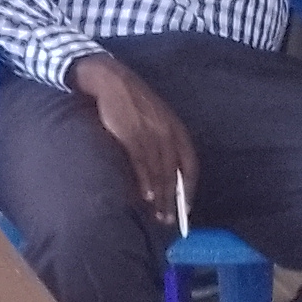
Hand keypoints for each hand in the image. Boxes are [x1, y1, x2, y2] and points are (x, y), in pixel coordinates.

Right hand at [68, 51, 195, 224]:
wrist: (112, 81)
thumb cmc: (133, 102)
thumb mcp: (157, 119)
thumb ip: (164, 142)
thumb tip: (165, 172)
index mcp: (177, 130)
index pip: (190, 165)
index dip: (190, 189)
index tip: (186, 209)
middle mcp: (168, 133)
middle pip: (174, 173)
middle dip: (173, 200)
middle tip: (170, 221)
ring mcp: (150, 134)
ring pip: (159, 171)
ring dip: (160, 197)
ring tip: (158, 215)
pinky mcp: (131, 134)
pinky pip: (141, 163)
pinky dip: (145, 182)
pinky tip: (146, 196)